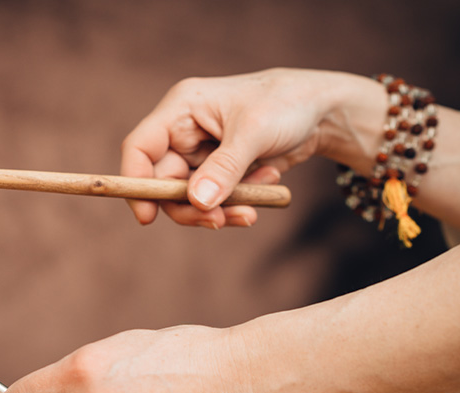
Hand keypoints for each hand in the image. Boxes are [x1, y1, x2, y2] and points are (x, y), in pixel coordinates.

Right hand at [121, 68, 385, 226]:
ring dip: (219, 208)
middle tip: (219, 221)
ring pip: (190, 197)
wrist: (324, 110)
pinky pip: (215, 199)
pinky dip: (238, 201)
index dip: (135, 183)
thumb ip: (223, 169)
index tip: (147, 217)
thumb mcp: (254, 133)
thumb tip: (197, 202)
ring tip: (253, 208)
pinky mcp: (219, 171)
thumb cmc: (286, 104)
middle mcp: (184, 132)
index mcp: (180, 110)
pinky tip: (267, 183)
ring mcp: (201, 153)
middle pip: (163, 183)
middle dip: (190, 206)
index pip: (140, 149)